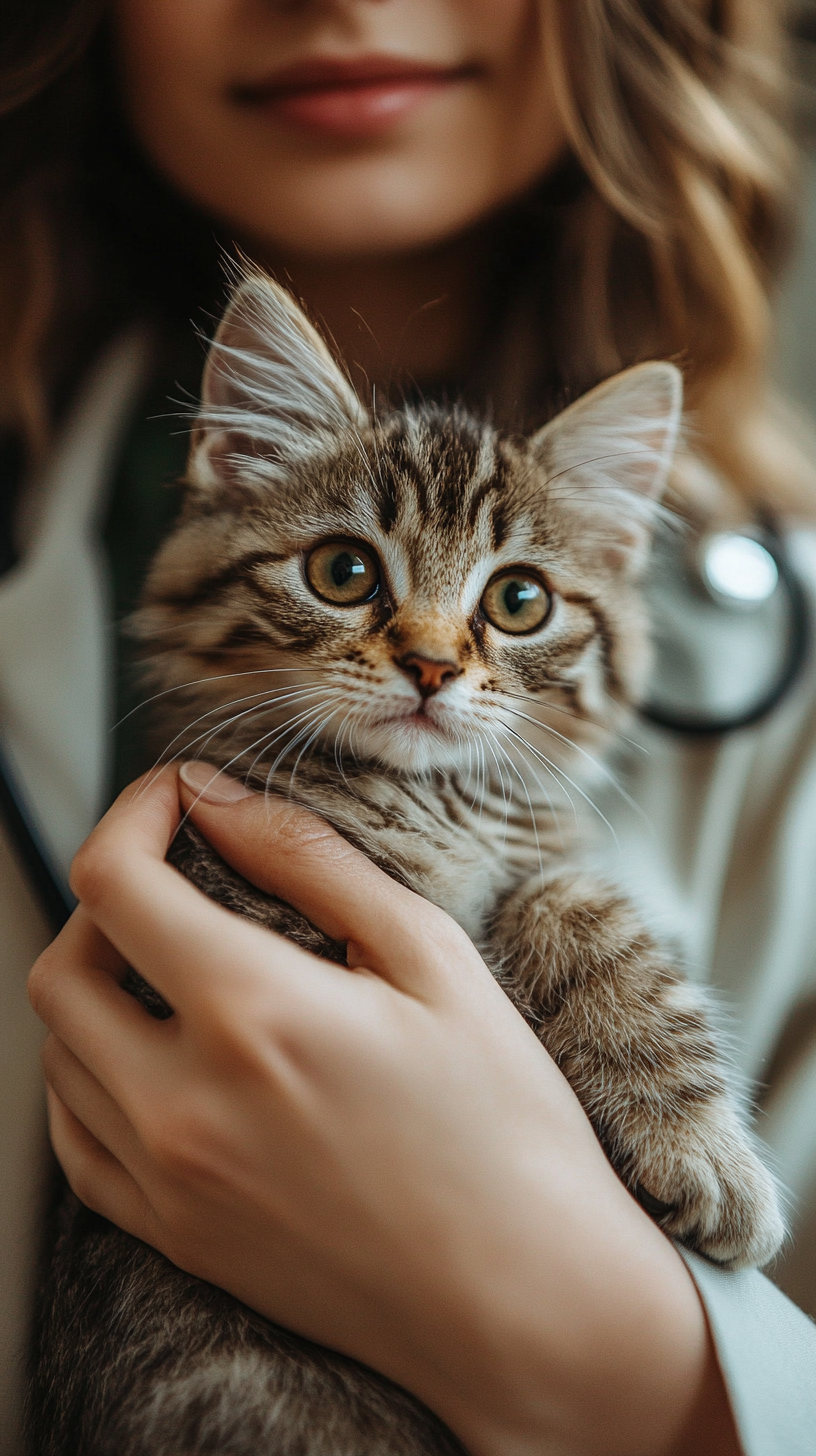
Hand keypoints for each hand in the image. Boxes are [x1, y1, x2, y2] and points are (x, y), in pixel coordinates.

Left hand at [29, 765, 737, 1455]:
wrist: (525, 1297)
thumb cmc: (502, 1124)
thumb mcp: (431, 956)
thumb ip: (310, 862)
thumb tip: (219, 799)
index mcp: (254, 1014)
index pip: (113, 881)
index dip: (133, 812)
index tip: (176, 798)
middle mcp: (185, 1101)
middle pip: (63, 965)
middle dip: (108, 897)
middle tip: (179, 882)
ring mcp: (169, 1181)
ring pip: (59, 1051)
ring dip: (98, 984)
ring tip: (177, 967)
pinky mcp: (176, 1237)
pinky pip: (76, 1141)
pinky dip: (91, 1076)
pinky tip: (156, 1058)